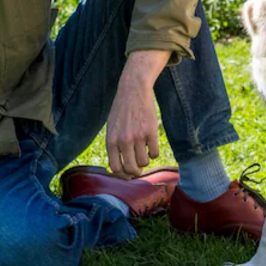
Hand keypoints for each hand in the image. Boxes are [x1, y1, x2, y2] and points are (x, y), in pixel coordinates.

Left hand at [105, 50, 169, 176]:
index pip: (115, 168)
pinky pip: (154, 153)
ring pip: (144, 162)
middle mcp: (123, 140)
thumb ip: (114, 146)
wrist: (133, 90)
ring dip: (145, 161)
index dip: (123, 175)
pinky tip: (151, 145)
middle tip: (139, 168)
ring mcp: (138, 136)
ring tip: (144, 151)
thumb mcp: (111, 128)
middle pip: (131, 169)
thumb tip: (120, 168)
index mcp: (111, 140)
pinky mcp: (151, 132)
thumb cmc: (121, 110)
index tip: (128, 174)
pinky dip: (154, 153)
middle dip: (136, 172)